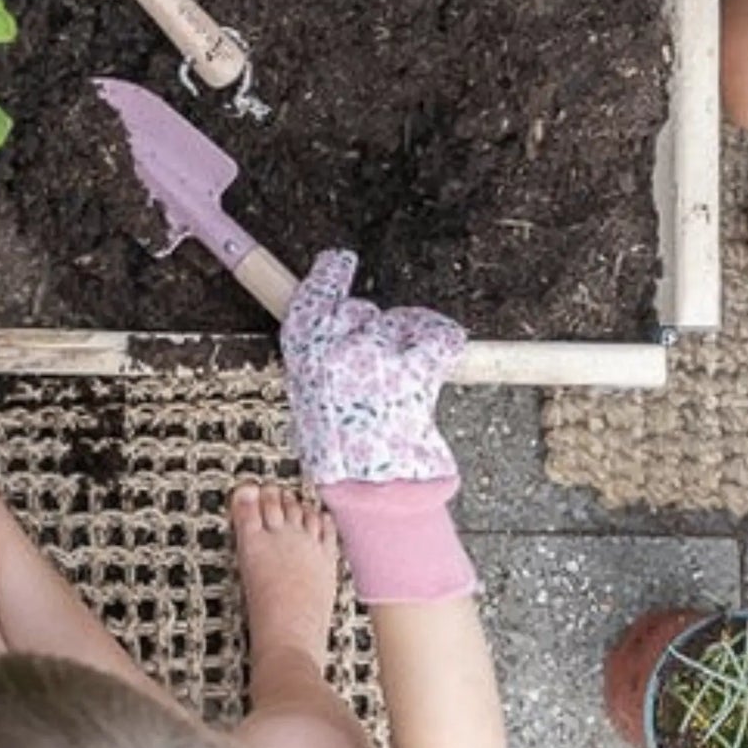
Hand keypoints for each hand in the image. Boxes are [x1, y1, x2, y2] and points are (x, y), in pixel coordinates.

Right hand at [281, 251, 466, 484]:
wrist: (371, 486)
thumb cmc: (340, 447)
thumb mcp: (308, 396)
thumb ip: (318, 355)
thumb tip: (331, 317)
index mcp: (304, 351)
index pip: (316, 294)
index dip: (330, 274)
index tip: (340, 260)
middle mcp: (334, 346)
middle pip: (363, 311)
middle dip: (374, 331)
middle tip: (376, 367)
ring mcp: (374, 356)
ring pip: (401, 323)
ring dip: (408, 342)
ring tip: (399, 383)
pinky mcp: (414, 368)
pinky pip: (438, 335)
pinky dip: (443, 343)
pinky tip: (436, 361)